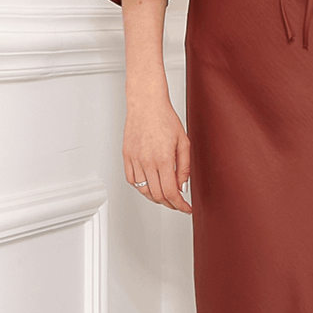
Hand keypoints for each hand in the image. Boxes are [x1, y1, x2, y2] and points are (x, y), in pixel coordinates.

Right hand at [123, 91, 191, 213]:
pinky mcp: (127, 156)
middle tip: (178, 204)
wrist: (146, 104)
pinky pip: (132, 180)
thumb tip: (182, 186)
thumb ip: (184, 167)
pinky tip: (149, 185)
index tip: (185, 208)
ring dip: (155, 198)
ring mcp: (135, 159)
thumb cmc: (165, 118)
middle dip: (170, 204)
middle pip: (157, 195)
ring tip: (165, 197)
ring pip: (143, 190)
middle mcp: (147, 161)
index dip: (180, 205)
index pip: (171, 192)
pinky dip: (141, 187)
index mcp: (163, 159)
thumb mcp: (183, 142)